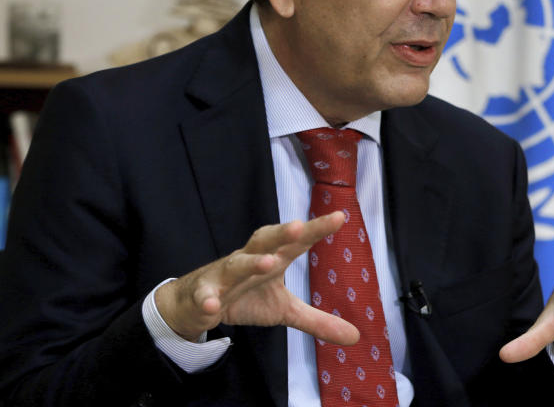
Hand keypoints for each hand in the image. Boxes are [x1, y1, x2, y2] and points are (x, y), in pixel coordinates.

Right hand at [155, 212, 358, 345]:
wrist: (197, 303)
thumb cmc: (246, 297)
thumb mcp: (285, 310)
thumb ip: (318, 320)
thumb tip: (356, 336)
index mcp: (273, 259)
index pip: (297, 242)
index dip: (316, 229)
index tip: (340, 217)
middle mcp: (250, 260)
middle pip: (266, 241)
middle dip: (282, 233)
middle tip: (299, 227)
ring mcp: (225, 275)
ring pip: (236, 264)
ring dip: (250, 262)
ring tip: (268, 263)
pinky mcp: (203, 293)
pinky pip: (204, 295)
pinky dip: (206, 298)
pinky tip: (211, 304)